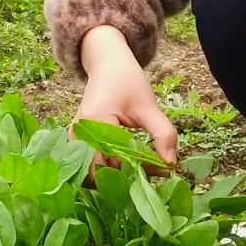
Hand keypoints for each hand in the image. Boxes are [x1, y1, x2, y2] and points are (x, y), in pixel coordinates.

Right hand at [72, 26, 177, 178]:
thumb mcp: (148, 106)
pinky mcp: (78, 142)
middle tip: (150, 175)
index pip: (111, 163)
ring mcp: (75, 139)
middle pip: (98, 173)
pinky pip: (91, 164)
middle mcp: (79, 135)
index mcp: (94, 123)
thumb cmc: (127, 82)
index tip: (160, 171)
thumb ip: (162, 133)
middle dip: (124, 179)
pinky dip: (109, 169)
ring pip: (92, 172)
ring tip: (140, 170)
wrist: (107, 65)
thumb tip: (171, 164)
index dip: (136, 172)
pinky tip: (128, 164)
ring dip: (115, 176)